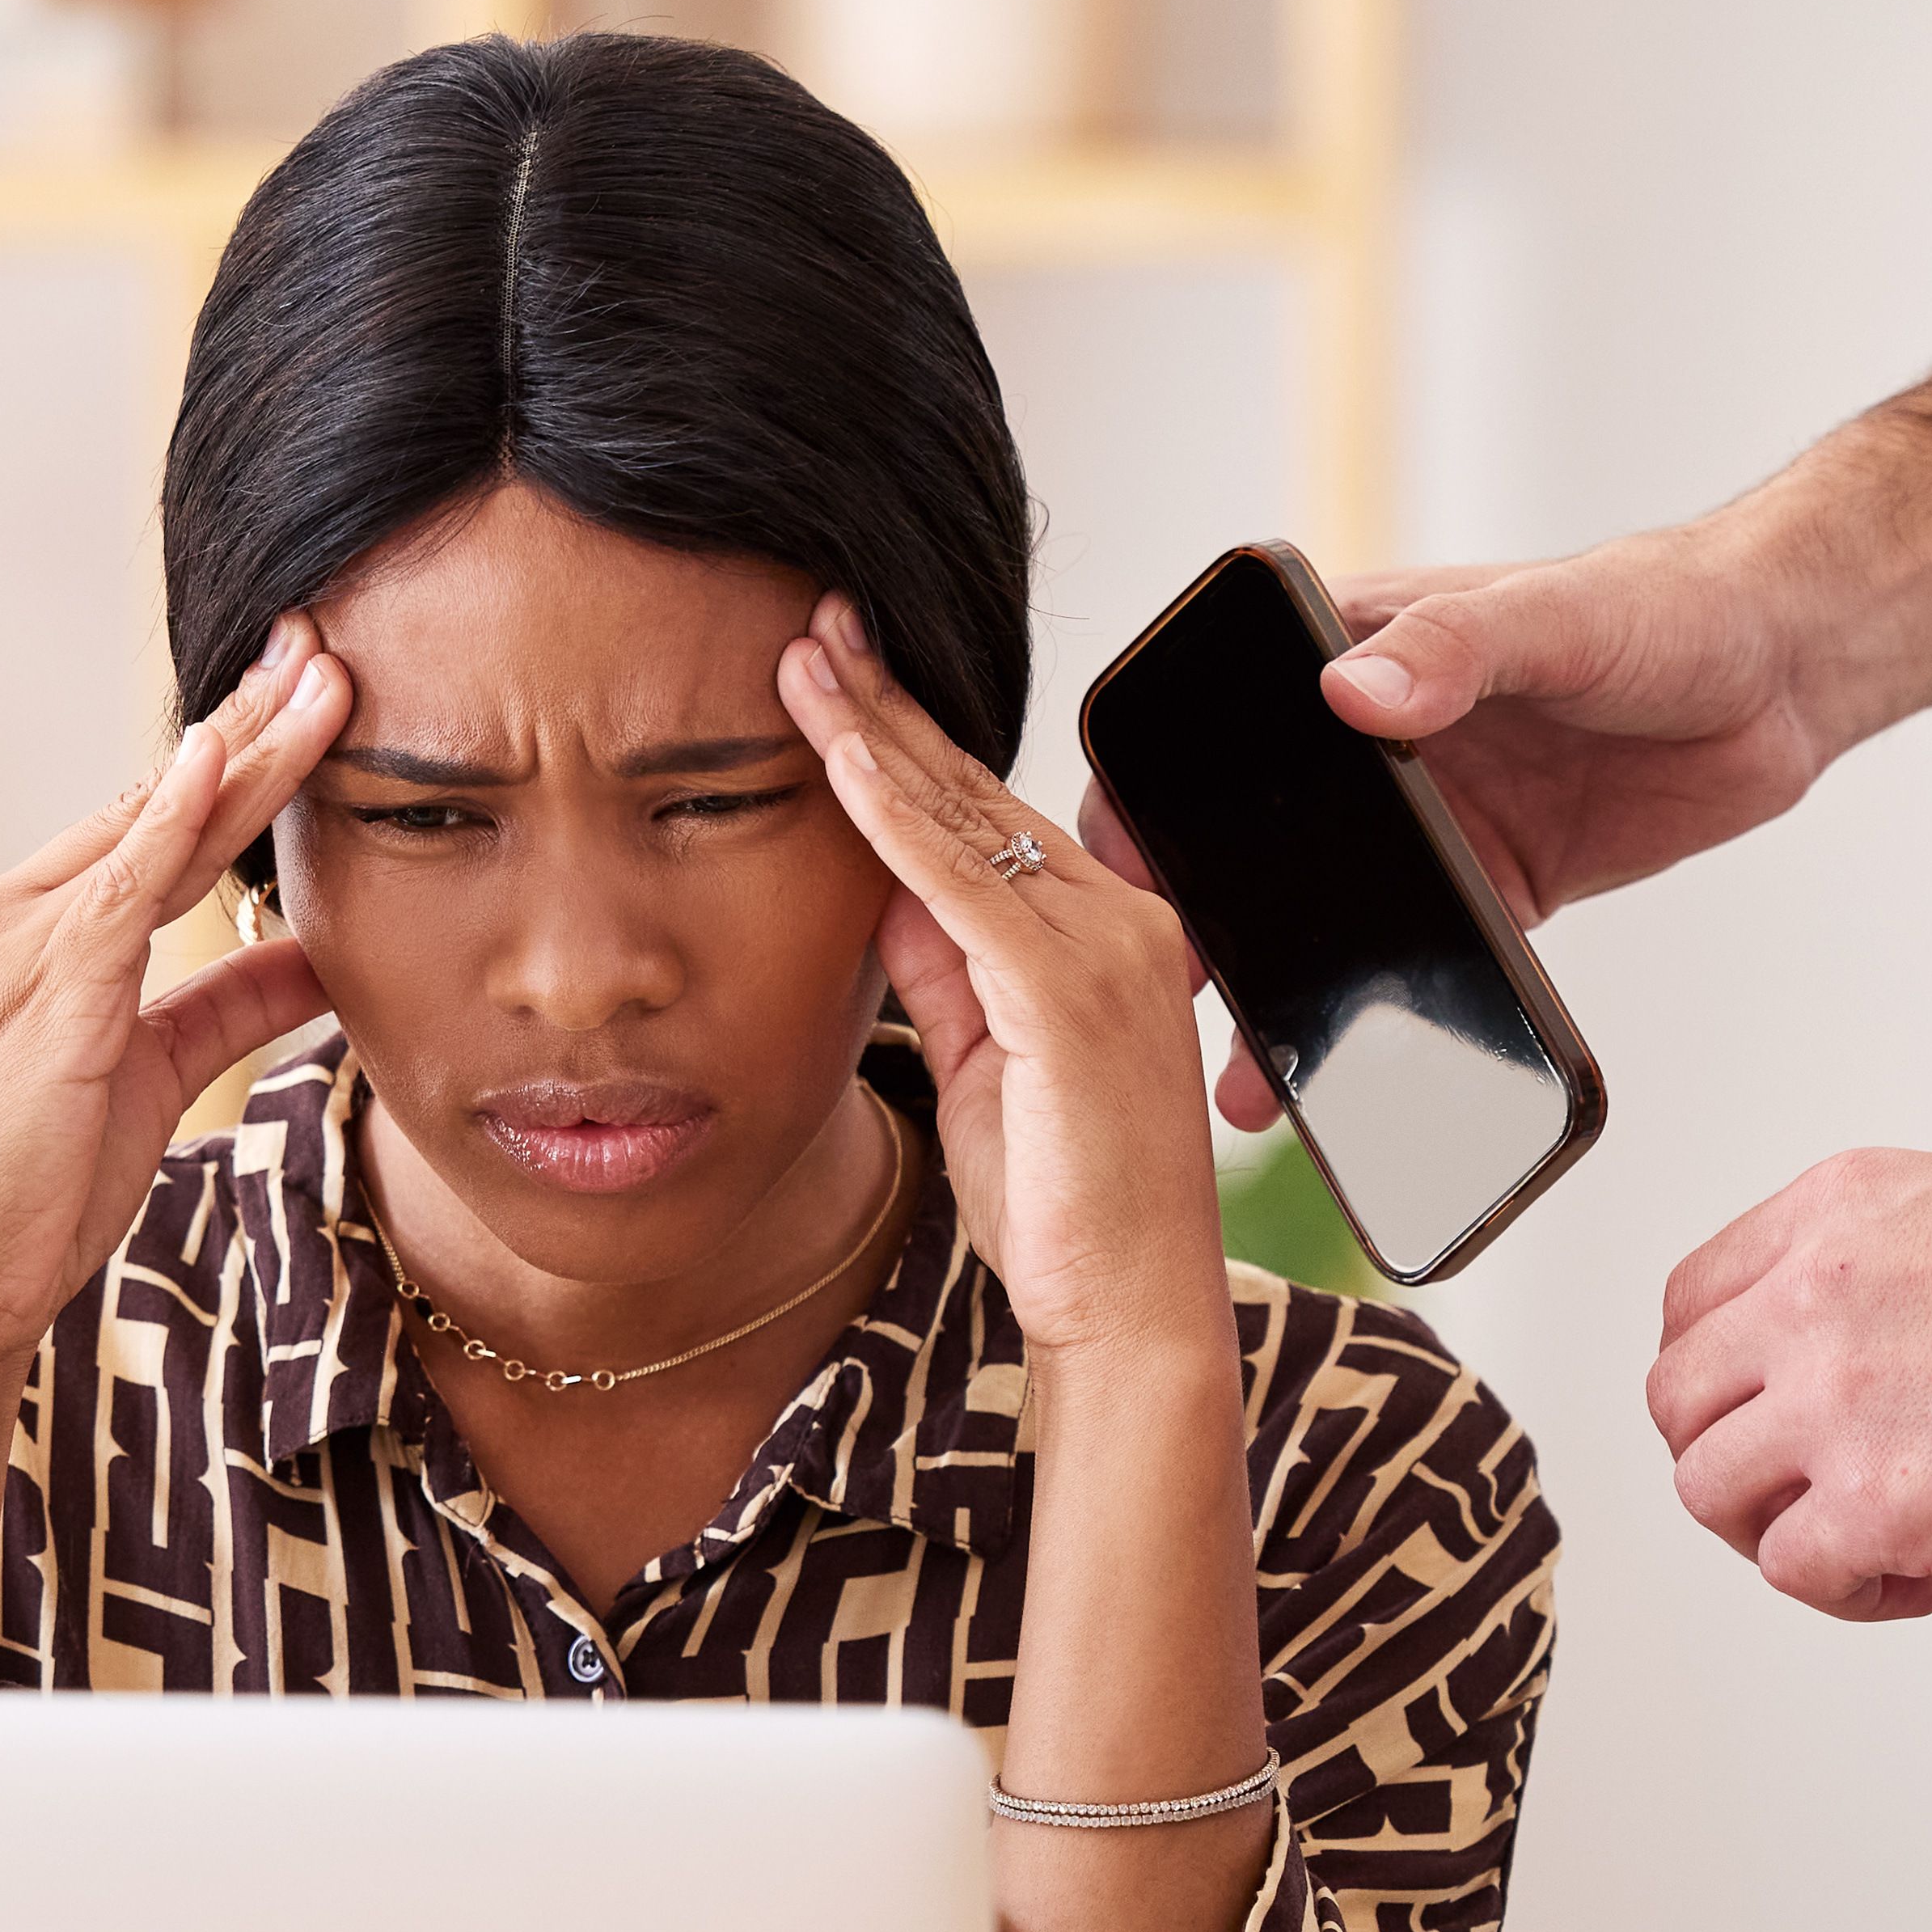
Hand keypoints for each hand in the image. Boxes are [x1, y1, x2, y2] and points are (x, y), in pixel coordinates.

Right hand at [0, 621, 353, 1371]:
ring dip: (248, 750)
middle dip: (247, 722)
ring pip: (155, 827)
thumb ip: (227, 1008)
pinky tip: (222, 755)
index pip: (145, 826)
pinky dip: (173, 818)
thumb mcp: (151, 1082)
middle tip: (322, 643)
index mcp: (24, 934)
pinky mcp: (40, 989)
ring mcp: (14, 945)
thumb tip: (322, 958)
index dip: (229, 762)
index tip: (301, 699)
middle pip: (153, 801)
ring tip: (325, 679)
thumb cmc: (25, 1195)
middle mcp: (7, 917)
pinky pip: (122, 886)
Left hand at [782, 598, 1229, 1371]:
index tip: (839, 674)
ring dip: (875, 732)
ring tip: (803, 657)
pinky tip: (844, 759)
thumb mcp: (978, 1063)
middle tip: (812, 623)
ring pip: (968, 816)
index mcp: (1107, 934)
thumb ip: (944, 968)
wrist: (1129, 1309)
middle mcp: (1123, 920)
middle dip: (887, 702)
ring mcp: (1109, 949)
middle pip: (978, 790)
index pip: (990, 814)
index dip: (909, 740)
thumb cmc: (1060, 1204)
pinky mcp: (1075, 992)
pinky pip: (967, 883)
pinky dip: (898, 816)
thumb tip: (881, 884)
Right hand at [1077, 525, 1833, 1132]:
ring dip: (1278, 994)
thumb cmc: (1667, 604)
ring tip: (1244, 1081)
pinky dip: (1379, 1020)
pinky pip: (1417, 962)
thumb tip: (1355, 692)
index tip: (1118, 863)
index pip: (1208, 717)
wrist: (1789, 671)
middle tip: (1161, 998)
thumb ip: (1457, 648)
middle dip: (1195, 921)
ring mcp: (1425, 820)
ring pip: (1320, 918)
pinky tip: (1347, 1078)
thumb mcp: (1556, 614)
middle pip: (1246, 839)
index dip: (1146, 790)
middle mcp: (1365, 741)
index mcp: (1349, 649)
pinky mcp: (1489, 885)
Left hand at [1647, 1150, 1931, 1620]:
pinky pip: (1790, 1565)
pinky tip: (1911, 1578)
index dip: (1719, 1375)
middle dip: (1729, 1453)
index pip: (1694, 1301)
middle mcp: (1815, 1298)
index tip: (1758, 1411)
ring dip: (1771, 1528)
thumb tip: (1835, 1344)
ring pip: (1708, 1487)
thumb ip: (1876, 1268)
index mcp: (1836, 1215)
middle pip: (1680, 1398)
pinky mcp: (1878, 1502)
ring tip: (1858, 1540)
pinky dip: (1841, 1589)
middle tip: (1797, 1487)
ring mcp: (1836, 1401)